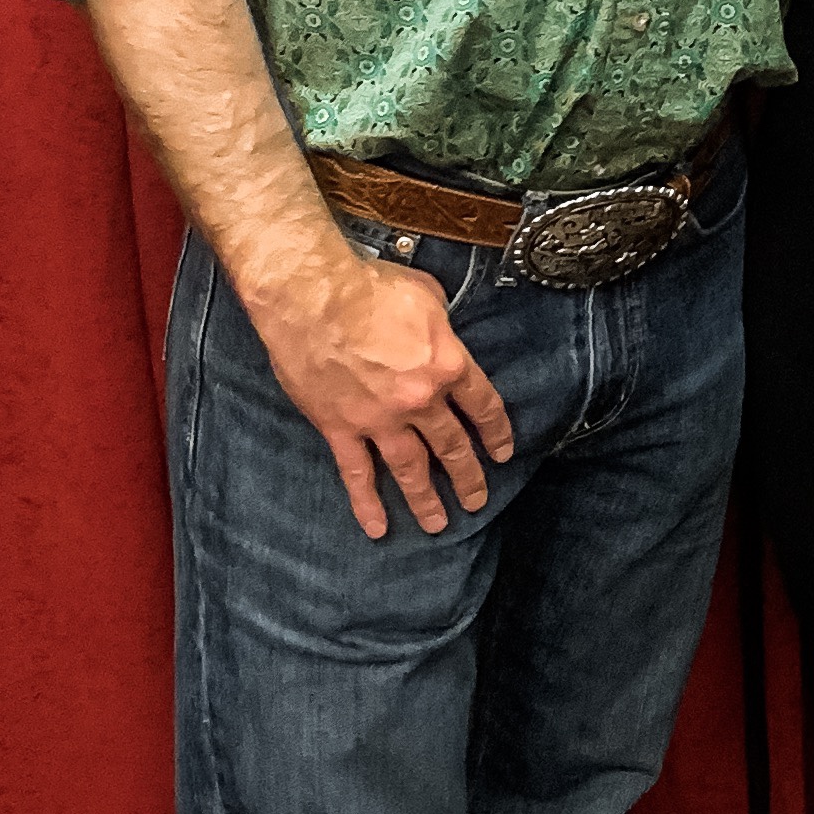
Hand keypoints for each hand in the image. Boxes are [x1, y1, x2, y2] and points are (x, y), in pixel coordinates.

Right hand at [246, 247, 515, 540]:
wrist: (312, 296)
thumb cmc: (369, 286)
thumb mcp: (426, 295)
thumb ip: (441, 325)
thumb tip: (441, 333)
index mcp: (447, 366)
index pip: (483, 406)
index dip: (496, 432)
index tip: (502, 452)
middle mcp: (420, 401)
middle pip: (452, 446)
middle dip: (468, 477)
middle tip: (477, 500)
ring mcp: (379, 420)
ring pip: (411, 470)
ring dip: (427, 500)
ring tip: (439, 525)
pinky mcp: (340, 428)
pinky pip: (357, 474)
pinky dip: (368, 503)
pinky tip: (378, 528)